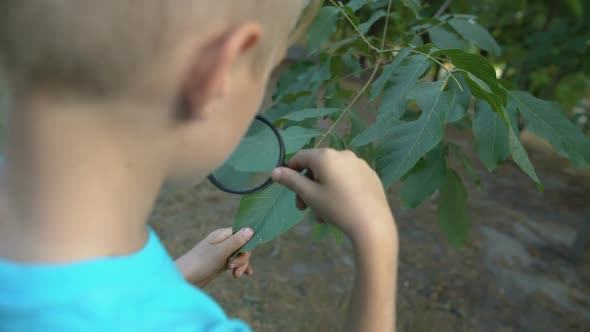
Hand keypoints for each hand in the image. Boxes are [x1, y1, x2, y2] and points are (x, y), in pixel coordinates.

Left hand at [175, 227, 253, 287]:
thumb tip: (251, 229)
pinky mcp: (220, 262)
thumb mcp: (221, 252)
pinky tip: (244, 275)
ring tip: (236, 276)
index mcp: (222, 234)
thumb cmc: (201, 263)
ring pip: (240, 255)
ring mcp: (222, 252)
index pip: (243, 233)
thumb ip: (236, 241)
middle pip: (243, 246)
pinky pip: (235, 262)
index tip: (243, 255)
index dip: (247, 244)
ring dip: (241, 265)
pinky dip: (240, 268)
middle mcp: (223, 241)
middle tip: (232, 267)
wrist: (184, 279)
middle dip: (242, 258)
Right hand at [271, 149, 395, 245]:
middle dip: (307, 186)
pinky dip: (339, 190)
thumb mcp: (310, 195)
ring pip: (333, 174)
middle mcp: (343, 154)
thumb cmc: (337, 208)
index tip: (287, 187)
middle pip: (317, 166)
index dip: (290, 170)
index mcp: (326, 156)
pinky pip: (348, 178)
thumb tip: (274, 171)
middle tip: (303, 208)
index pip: (301, 157)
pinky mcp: (370, 175)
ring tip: (322, 215)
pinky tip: (340, 209)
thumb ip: (291, 181)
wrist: (372, 224)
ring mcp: (359, 164)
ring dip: (322, 191)